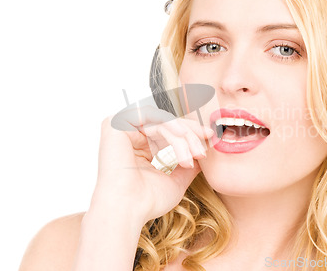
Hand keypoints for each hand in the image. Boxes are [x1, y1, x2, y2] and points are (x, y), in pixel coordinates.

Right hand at [93, 106, 213, 220]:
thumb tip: (202, 155)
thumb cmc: (148, 201)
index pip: (169, 132)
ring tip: (194, 155)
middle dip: (191, 134)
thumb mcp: (176, 180)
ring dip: (183, 136)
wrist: (127, 209)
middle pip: (167, 124)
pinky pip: (150, 116)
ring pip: (162, 121)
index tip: (211, 138)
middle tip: (204, 149)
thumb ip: (188, 165)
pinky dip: (169, 124)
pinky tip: (182, 137)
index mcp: (140, 148)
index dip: (191, 134)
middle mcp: (130, 136)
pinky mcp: (116, 124)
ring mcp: (122, 129)